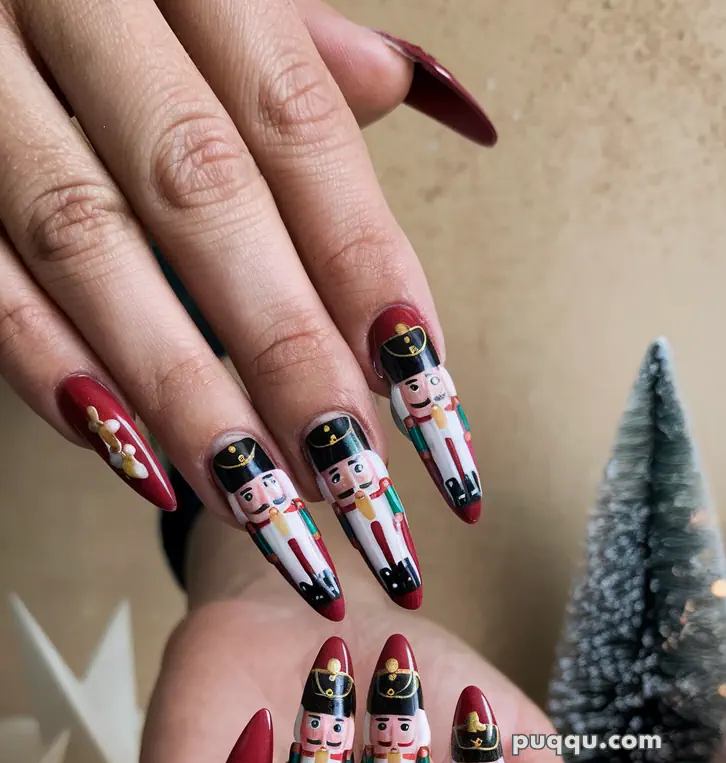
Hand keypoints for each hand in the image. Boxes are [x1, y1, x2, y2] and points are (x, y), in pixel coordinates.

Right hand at [0, 0, 493, 606]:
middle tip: (350, 469)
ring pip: (85, 244)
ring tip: (257, 496)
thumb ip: (282, 38)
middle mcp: (76, 4)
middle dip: (285, 346)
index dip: (363, 256)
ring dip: (180, 388)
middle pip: (201, 191)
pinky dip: (51, 371)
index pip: (292, 121)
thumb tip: (390, 84)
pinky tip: (135, 455)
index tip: (420, 379)